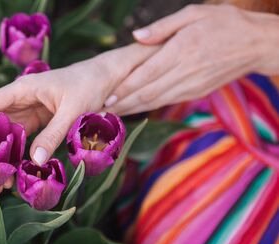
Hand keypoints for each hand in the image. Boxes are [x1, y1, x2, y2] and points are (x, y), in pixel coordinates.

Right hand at [0, 44, 158, 175]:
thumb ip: (54, 134)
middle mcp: (17, 100)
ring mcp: (25, 111)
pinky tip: (11, 175)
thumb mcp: (73, 110)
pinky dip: (12, 157)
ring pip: (0, 135)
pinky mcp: (35, 122)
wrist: (103, 79)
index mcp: (21, 90)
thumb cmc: (88, 85)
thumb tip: (34, 162)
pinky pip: (17, 140)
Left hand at [104, 4, 278, 114]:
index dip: (126, 89)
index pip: (147, 75)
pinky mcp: (197, 92)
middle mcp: (185, 72)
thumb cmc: (225, 22)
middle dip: (124, 105)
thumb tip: (137, 36)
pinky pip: (169, 101)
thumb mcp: (194, 13)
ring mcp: (192, 85)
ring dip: (134, 110)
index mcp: (182, 50)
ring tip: (113, 115)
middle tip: (102, 113)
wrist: (257, 43)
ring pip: (157, 102)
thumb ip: (163, 27)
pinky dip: (150, 107)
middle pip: (148, 94)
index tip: (108, 98)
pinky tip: (136, 109)